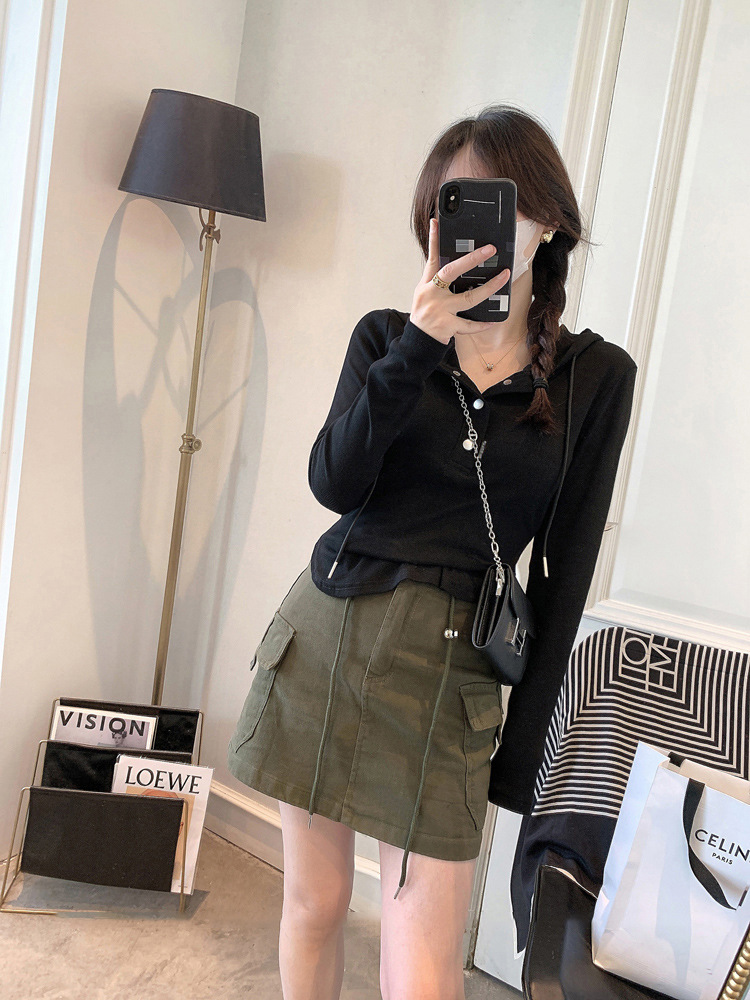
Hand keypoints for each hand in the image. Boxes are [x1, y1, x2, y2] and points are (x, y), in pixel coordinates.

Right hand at [409, 217, 510, 344]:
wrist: (417, 342)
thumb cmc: (424, 314)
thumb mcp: (424, 293)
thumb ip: (437, 279)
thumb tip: (457, 262)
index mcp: (426, 284)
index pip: (431, 258)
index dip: (434, 240)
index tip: (437, 222)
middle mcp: (432, 295)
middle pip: (452, 272)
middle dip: (472, 259)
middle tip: (490, 249)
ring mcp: (440, 311)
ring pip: (469, 298)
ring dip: (489, 287)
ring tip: (504, 277)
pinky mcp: (448, 327)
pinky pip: (469, 325)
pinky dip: (482, 324)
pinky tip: (493, 320)